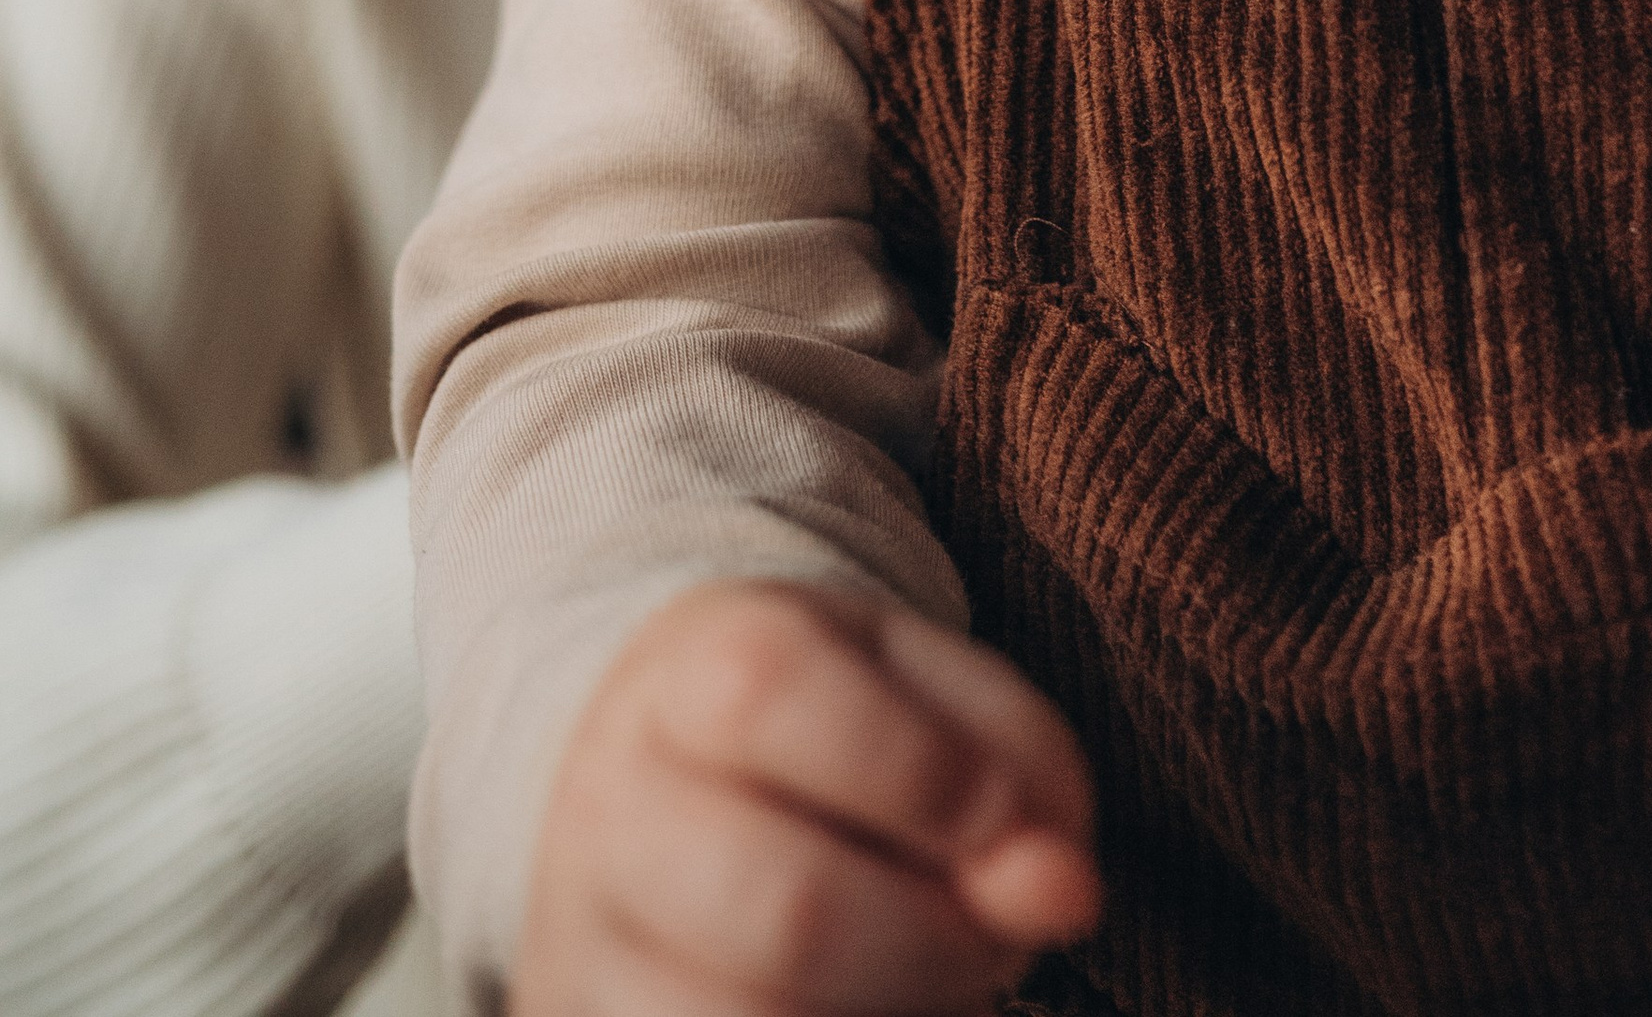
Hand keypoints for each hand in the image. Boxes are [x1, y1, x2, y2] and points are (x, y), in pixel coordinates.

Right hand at [517, 581, 1102, 1016]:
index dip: (922, 770)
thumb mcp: (930, 686)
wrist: (668, 786)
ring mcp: (587, 953)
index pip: (773, 696)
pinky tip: (864, 1006)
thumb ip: (1019, 760)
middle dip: (936, 941)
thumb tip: (1064, 892)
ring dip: (897, 1014)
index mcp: (689, 671)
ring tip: (921, 972)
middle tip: (982, 928)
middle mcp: (612, 812)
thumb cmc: (833, 726)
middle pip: (787, 913)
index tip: (997, 812)